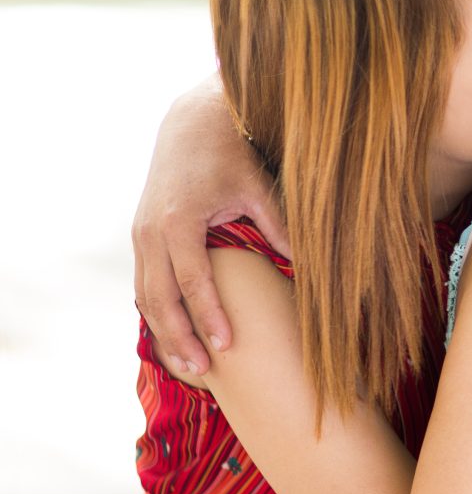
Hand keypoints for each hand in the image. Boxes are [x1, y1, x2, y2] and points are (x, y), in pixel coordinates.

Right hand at [132, 77, 289, 376]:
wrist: (191, 124)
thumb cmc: (231, 154)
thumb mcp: (258, 185)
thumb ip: (278, 226)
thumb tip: (309, 265)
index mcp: (179, 221)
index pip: (194, 280)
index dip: (209, 315)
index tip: (227, 344)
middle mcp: (151, 232)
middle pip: (161, 298)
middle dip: (180, 337)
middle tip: (204, 370)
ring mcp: (141, 235)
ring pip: (146, 295)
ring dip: (165, 331)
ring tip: (189, 364)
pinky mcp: (141, 236)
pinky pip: (144, 283)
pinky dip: (156, 312)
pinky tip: (174, 336)